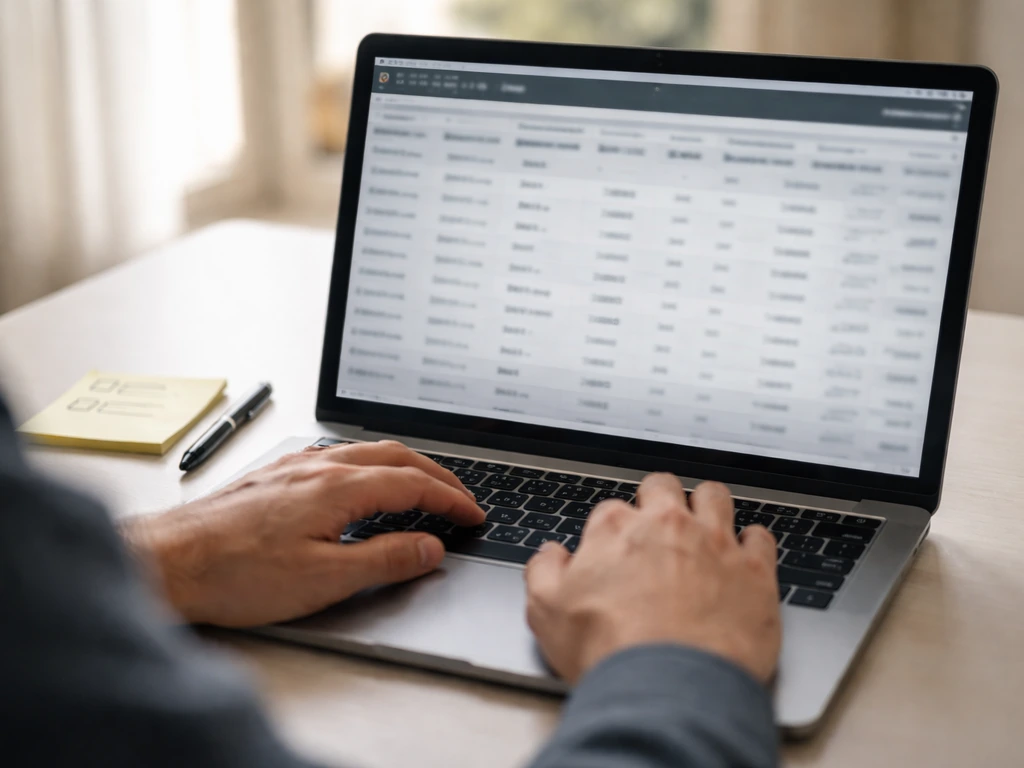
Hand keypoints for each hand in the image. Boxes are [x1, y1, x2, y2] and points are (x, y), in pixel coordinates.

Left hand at [121, 441, 483, 626]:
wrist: (167, 561)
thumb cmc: (235, 573)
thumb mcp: (323, 580)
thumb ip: (384, 560)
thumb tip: (430, 547)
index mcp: (338, 487)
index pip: (413, 485)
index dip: (450, 499)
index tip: (473, 515)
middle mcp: (318, 466)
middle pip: (396, 457)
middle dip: (437, 475)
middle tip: (460, 496)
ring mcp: (293, 466)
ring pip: (365, 451)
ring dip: (404, 465)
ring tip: (422, 485)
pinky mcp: (274, 475)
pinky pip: (337, 455)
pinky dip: (369, 464)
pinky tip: (359, 481)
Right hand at [524, 474, 779, 683]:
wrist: (670, 687)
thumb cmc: (610, 651)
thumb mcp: (546, 614)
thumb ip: (544, 573)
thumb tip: (549, 555)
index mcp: (616, 529)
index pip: (612, 510)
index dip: (613, 531)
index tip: (614, 551)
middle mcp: (667, 524)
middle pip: (663, 488)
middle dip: (658, 500)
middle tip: (658, 527)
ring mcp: (715, 543)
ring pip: (714, 497)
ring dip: (707, 506)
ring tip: (704, 525)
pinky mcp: (755, 570)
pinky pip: (760, 536)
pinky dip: (752, 542)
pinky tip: (745, 554)